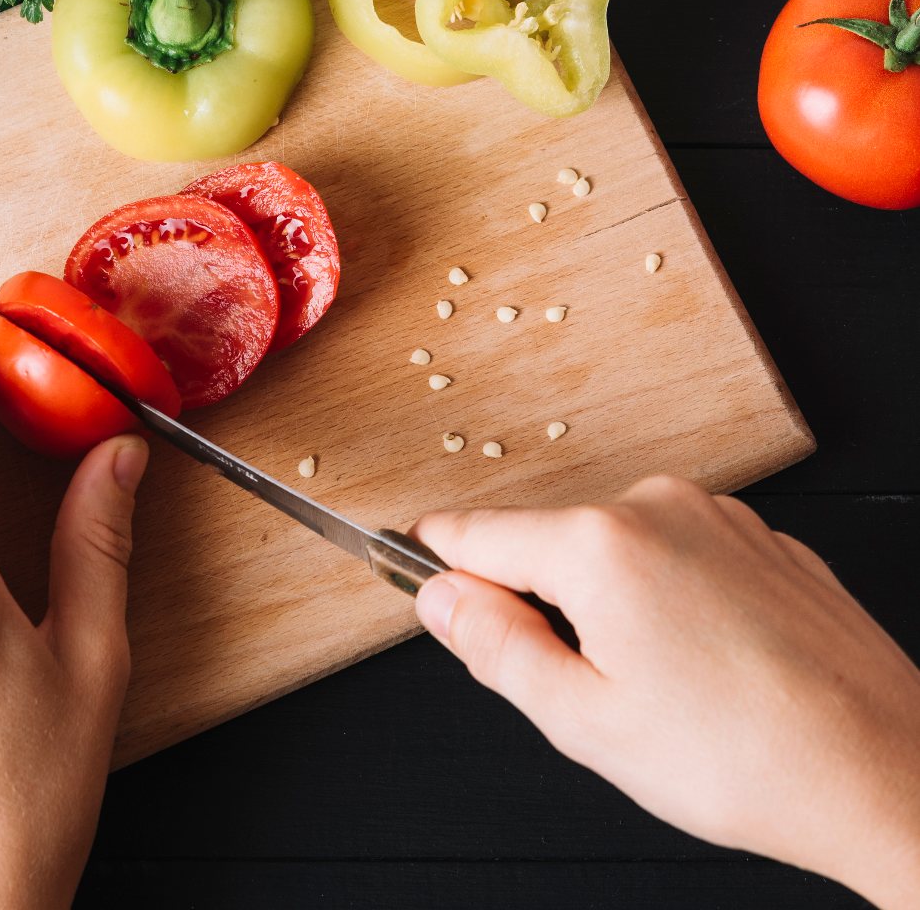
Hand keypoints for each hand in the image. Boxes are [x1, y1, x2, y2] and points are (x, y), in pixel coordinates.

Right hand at [413, 476, 919, 907]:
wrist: (889, 774)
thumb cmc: (746, 759)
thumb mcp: (582, 720)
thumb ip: (493, 646)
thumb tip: (439, 597)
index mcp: (597, 545)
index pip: (473, 533)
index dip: (434, 563)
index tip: (411, 578)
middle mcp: (658, 508)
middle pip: (545, 543)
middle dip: (536, 603)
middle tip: (577, 690)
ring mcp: (720, 518)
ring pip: (614, 553)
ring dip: (605, 607)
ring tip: (658, 690)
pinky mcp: (766, 542)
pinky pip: (679, 558)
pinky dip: (667, 602)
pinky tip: (705, 671)